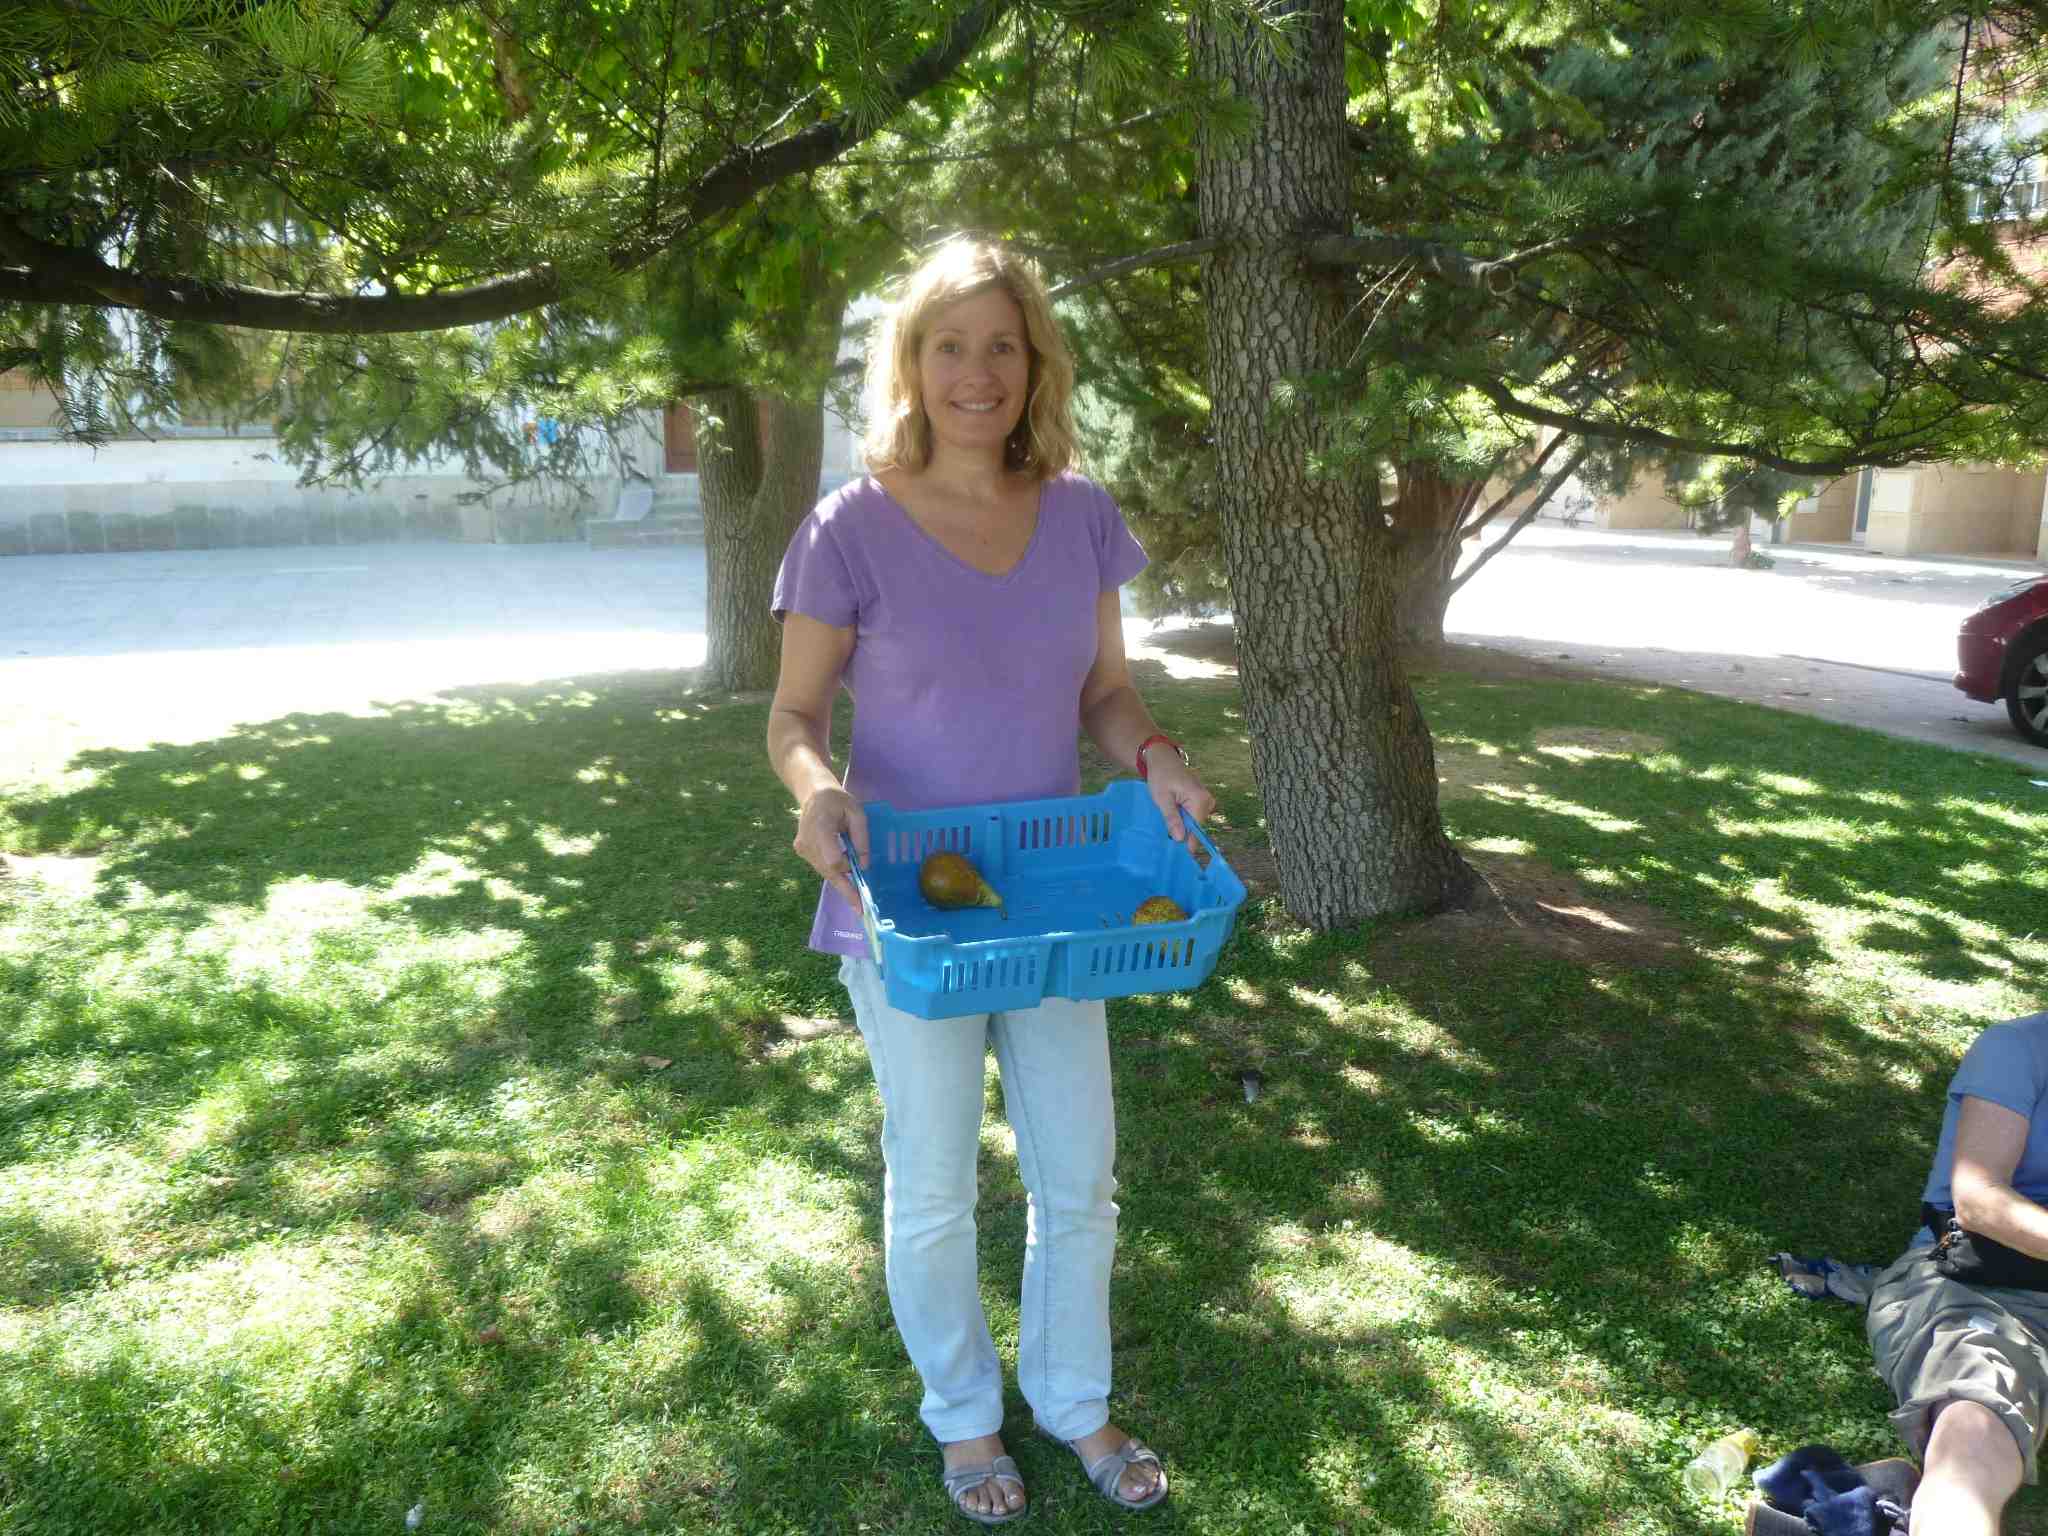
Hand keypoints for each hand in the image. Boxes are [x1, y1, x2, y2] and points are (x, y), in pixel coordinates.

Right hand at [793, 786, 868, 907]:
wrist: (813, 793)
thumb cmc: (837, 800)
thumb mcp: (856, 812)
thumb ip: (861, 838)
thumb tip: (864, 865)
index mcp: (821, 827)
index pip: (832, 859)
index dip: (846, 873)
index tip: (860, 885)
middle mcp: (807, 841)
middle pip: (827, 870)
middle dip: (845, 888)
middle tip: (859, 908)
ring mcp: (802, 848)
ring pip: (824, 871)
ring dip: (841, 882)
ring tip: (856, 896)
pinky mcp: (801, 851)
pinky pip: (821, 866)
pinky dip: (834, 873)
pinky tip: (846, 881)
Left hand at [1143, 752, 1214, 843]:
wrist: (1163, 759)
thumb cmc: (1161, 776)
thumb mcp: (1162, 799)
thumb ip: (1172, 818)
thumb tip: (1180, 839)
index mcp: (1200, 800)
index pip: (1196, 829)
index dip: (1188, 843)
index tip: (1180, 856)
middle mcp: (1208, 801)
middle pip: (1196, 827)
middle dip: (1183, 834)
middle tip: (1166, 840)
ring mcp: (1206, 801)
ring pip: (1194, 823)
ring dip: (1182, 826)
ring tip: (1167, 827)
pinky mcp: (1202, 801)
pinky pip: (1194, 816)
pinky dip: (1183, 820)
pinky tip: (1173, 818)